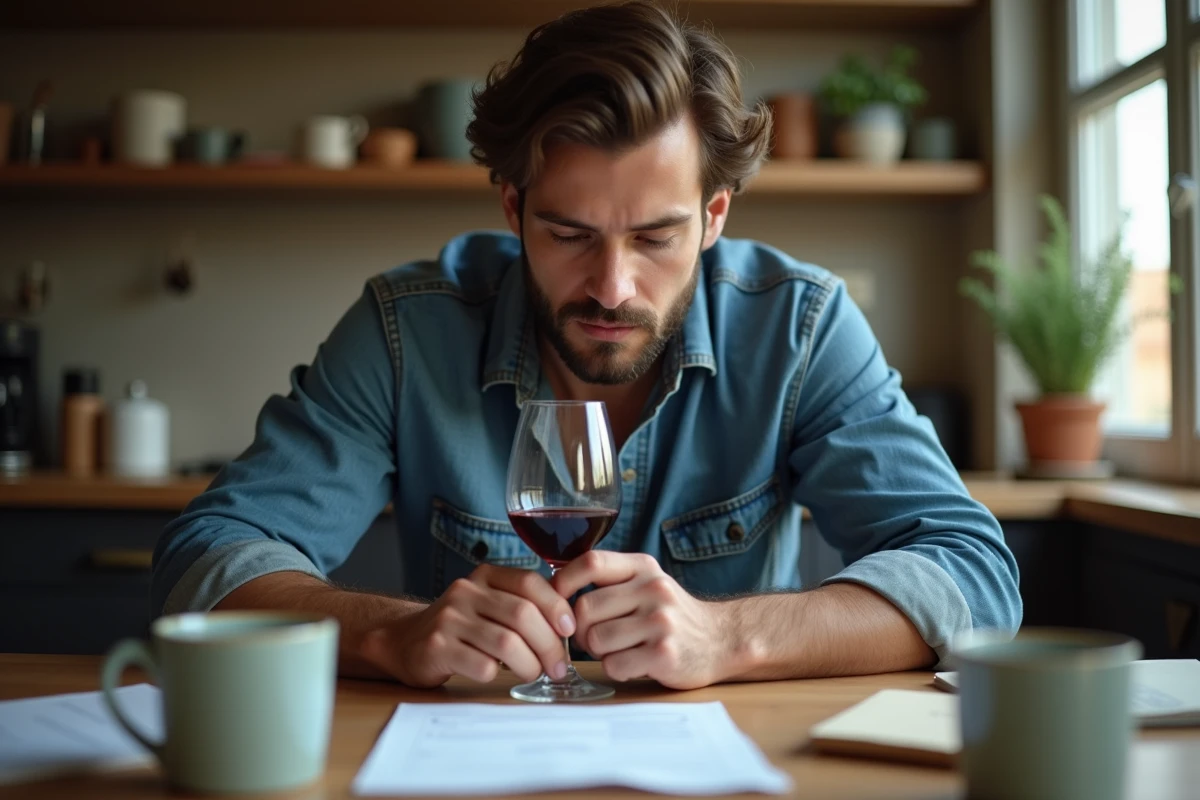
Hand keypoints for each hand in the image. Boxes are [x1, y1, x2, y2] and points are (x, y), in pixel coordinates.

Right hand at [359, 565, 575, 687]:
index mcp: (485, 577)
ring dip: (529, 664)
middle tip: (558, 667)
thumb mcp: (489, 604)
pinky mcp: (436, 647)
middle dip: (548, 645)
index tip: (570, 631)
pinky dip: (498, 675)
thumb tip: (569, 626)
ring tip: (534, 674)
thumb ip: (522, 605)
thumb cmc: (460, 627)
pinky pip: (482, 665)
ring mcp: (448, 619)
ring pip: (506, 642)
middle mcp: (465, 592)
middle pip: (522, 616)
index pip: (529, 582)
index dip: (556, 606)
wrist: (403, 641)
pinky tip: (498, 676)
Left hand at [552, 551, 729, 689]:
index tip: (558, 600)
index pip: (591, 562)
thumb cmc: (671, 614)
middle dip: (580, 630)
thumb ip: (610, 581)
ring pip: (595, 640)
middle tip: (595, 638)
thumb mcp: (647, 582)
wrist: (721, 640)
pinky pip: (614, 665)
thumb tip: (553, 592)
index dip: (564, 582)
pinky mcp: (664, 654)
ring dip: (599, 652)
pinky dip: (617, 669)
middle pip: (584, 609)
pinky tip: (635, 663)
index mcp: (643, 567)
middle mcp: (653, 589)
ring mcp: (660, 621)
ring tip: (620, 650)